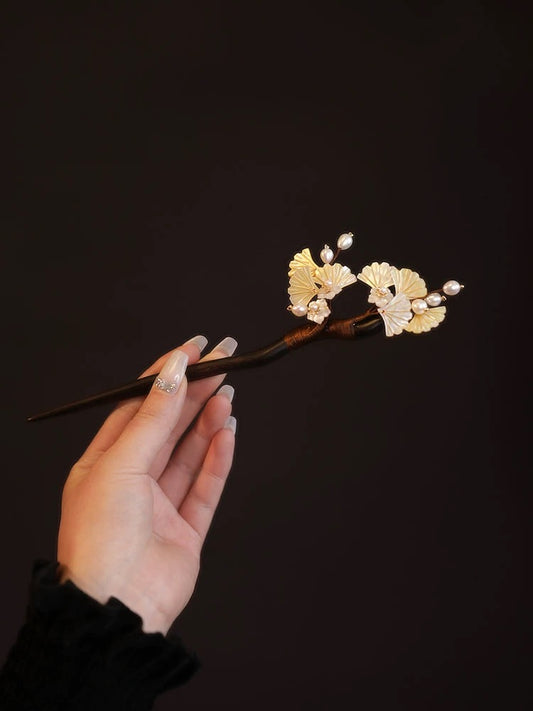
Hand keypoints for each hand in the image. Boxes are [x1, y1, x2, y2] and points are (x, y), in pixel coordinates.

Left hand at [57, 335, 236, 634]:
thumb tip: (172, 373)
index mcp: (103, 462)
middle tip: (223, 362)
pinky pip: (205, 486)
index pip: (138, 407)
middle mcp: (132, 480)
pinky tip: (229, 432)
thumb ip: (152, 418)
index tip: (192, 349)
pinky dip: (218, 458)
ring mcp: (160, 505)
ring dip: (209, 421)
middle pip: (169, 426)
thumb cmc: (100, 536)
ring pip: (190, 453)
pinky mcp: (185, 529)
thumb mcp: (121, 463)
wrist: (115, 607)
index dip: (166, 376)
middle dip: (195, 393)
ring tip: (228, 392)